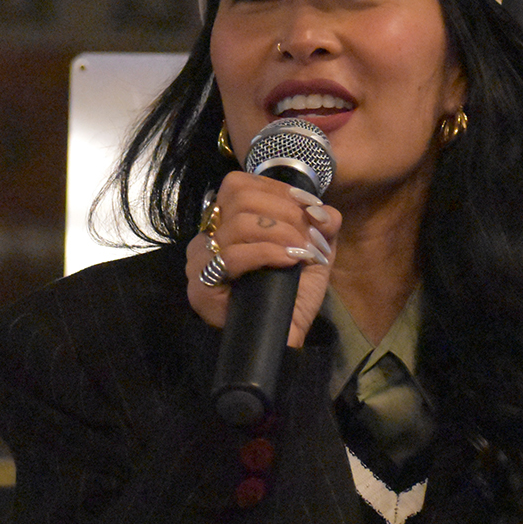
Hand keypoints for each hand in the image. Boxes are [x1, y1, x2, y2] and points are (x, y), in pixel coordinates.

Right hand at [186, 172, 340, 346]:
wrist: (281, 339)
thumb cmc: (292, 294)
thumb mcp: (314, 251)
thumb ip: (323, 224)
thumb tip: (323, 211)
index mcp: (227, 220)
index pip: (240, 183)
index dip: (279, 190)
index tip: (309, 208)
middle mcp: (208, 235)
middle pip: (237, 195)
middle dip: (284, 210)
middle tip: (307, 234)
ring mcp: (199, 260)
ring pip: (238, 223)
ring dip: (280, 232)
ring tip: (302, 250)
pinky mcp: (201, 287)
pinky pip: (232, 257)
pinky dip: (267, 253)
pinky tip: (289, 261)